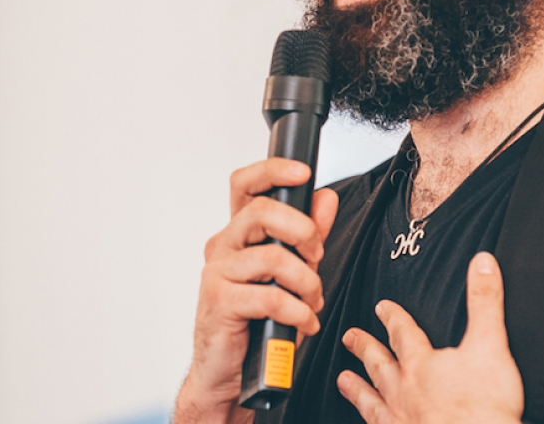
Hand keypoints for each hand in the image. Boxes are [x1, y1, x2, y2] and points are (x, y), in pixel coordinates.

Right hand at [174, 157, 338, 423]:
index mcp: (241, 232)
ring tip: (313, 301)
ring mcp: (218, 271)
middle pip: (262, 211)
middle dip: (303, 230)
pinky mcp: (219, 300)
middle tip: (317, 255)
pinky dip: (298, 311)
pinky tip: (304, 322)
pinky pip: (269, 296)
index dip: (274, 171)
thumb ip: (309, 233)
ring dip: (307, 282)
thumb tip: (325, 198)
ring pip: (272, 257)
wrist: (229, 372)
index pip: (246, 184)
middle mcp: (225, 245)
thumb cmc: (258, 320)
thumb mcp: (293, 271)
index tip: (304, 173)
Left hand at [337, 252, 523, 423]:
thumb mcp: (491, 346)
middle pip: (380, 365)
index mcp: (422, 364)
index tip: (381, 307)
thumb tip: (482, 264)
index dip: (392, 317)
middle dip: (365, 348)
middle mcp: (405, 393)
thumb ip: (485, 303)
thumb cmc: (484, 409)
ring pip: (373, 402)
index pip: (403, 332)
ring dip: (359, 390)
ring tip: (343, 380)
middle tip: (349, 337)